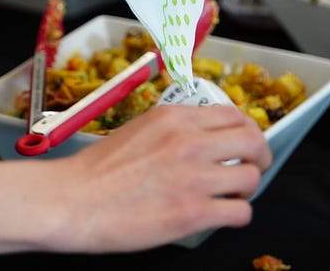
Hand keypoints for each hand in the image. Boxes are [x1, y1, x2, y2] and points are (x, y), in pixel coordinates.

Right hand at [0, 105, 271, 257]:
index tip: (244, 142)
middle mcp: (189, 142)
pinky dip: (238, 215)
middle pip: (253, 141)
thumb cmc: (96, 171)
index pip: (234, 115)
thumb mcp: (140, 130)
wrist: (70, 201)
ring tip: (234, 195)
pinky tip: (223, 216)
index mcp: (175, 118)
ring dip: (247, 189)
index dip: (246, 130)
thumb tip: (204, 137)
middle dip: (259, 156)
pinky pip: (240, 212)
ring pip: (251, 178)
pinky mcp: (192, 213)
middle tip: (254, 168)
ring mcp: (193, 178)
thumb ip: (175, 130)